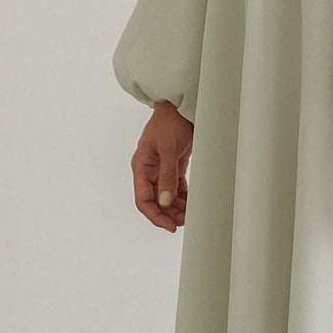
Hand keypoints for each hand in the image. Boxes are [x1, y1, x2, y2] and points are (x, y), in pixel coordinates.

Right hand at [131, 101, 192, 232]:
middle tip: (183, 222)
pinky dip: (183, 197)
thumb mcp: (168, 150)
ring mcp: (162, 169)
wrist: (181, 106)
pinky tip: (191, 204)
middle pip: (155, 201)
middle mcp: (149, 170)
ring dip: (176, 208)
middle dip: (168, 214)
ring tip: (189, 215)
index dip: (155, 216)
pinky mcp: (174, 166)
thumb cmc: (169, 122)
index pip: (143, 200)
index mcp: (141, 166)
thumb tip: (164, 201)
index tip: (169, 226)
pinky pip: (176, 188)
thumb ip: (167, 177)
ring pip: (166, 197)